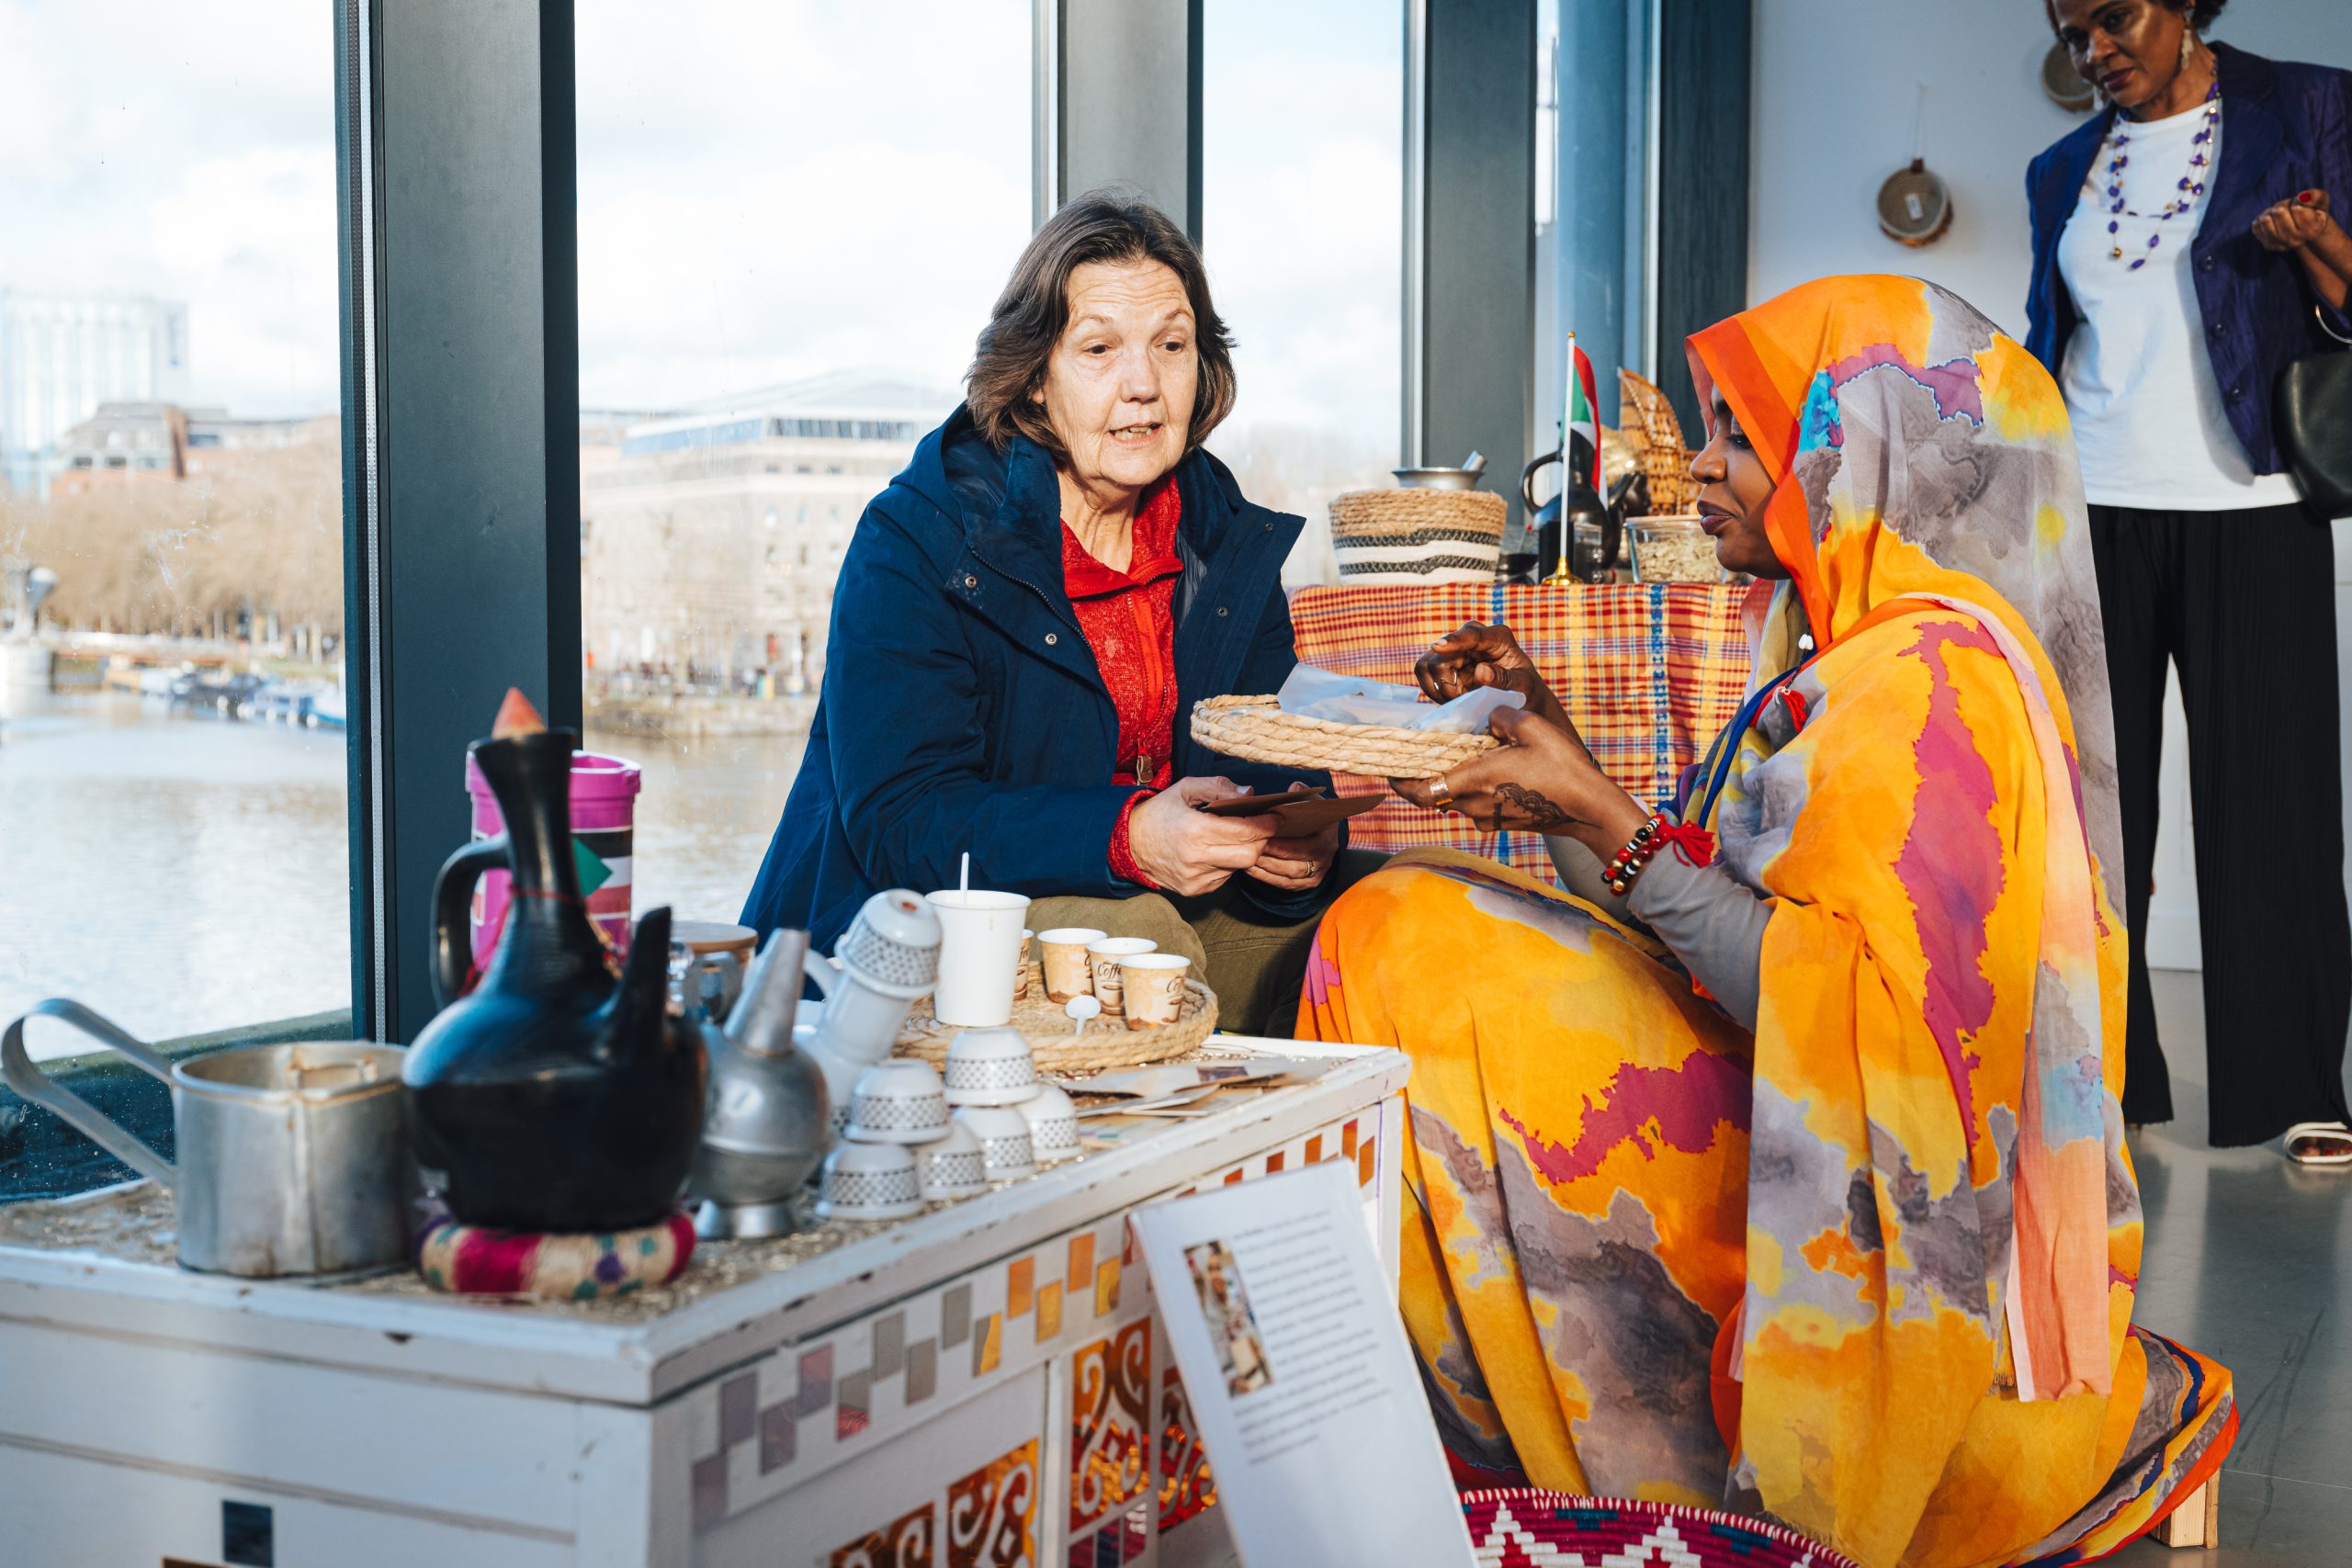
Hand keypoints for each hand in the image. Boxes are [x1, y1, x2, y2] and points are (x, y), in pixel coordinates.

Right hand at [1127, 776, 1277, 896]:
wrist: (1129, 844)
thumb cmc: (1159, 813)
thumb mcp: (1185, 788)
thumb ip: (1219, 786)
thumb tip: (1250, 793)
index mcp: (1194, 830)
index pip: (1245, 831)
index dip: (1267, 824)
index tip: (1277, 816)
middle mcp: (1195, 858)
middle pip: (1250, 855)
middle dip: (1263, 840)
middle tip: (1264, 827)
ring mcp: (1195, 878)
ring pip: (1239, 867)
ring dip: (1244, 851)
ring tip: (1236, 836)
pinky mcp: (1194, 890)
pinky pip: (1225, 877)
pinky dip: (1228, 863)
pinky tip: (1217, 851)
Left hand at [1245, 780, 1338, 892]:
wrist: (1318, 832)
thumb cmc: (1308, 815)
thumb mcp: (1309, 801)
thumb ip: (1301, 794)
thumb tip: (1295, 788)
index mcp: (1328, 836)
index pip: (1306, 845)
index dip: (1283, 843)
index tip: (1262, 837)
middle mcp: (1326, 857)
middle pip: (1295, 864)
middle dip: (1271, 858)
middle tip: (1250, 850)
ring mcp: (1317, 873)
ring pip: (1288, 875)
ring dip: (1266, 868)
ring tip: (1247, 859)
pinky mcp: (1306, 884)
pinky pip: (1284, 884)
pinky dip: (1266, 877)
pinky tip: (1250, 869)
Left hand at [1389, 707, 1645, 856]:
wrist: (1589, 810)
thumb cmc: (1561, 768)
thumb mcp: (1530, 726)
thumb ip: (1499, 716)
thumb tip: (1488, 717)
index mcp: (1472, 781)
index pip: (1418, 792)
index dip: (1399, 783)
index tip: (1390, 770)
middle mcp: (1473, 805)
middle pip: (1435, 793)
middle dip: (1427, 774)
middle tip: (1426, 752)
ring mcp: (1487, 818)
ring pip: (1456, 800)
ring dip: (1454, 781)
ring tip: (1462, 756)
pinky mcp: (1502, 824)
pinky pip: (1477, 806)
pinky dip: (1474, 790)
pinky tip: (1491, 771)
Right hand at [1413, 622, 1567, 728]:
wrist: (1519, 699)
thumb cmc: (1526, 690)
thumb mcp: (1523, 685)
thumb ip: (1504, 678)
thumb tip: (1481, 671)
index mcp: (1498, 638)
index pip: (1472, 635)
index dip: (1454, 641)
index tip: (1438, 647)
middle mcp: (1473, 638)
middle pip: (1442, 654)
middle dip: (1447, 681)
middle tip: (1461, 699)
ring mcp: (1456, 650)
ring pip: (1427, 664)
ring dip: (1438, 686)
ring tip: (1458, 698)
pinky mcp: (1444, 663)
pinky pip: (1424, 673)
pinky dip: (1433, 688)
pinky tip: (1450, 697)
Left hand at [2253, 189, 2335, 251]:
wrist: (2306, 230)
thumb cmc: (2314, 211)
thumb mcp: (2321, 200)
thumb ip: (2315, 196)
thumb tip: (2302, 197)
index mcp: (2312, 229)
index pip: (2297, 209)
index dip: (2296, 202)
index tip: (2299, 206)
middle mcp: (2296, 240)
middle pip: (2279, 212)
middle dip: (2282, 205)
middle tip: (2287, 208)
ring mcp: (2281, 244)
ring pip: (2265, 220)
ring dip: (2269, 212)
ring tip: (2277, 213)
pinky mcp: (2268, 245)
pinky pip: (2256, 227)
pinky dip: (2260, 219)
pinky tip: (2270, 220)